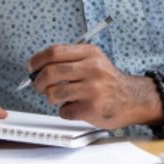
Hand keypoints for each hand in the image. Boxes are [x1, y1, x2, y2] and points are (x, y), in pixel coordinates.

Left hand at [28, 44, 162, 128]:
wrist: (132, 98)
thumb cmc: (108, 80)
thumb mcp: (94, 59)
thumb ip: (70, 59)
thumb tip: (38, 66)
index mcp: (90, 53)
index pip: (55, 52)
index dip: (38, 60)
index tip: (31, 67)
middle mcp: (92, 68)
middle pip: (50, 72)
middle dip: (38, 82)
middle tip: (38, 86)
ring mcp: (92, 89)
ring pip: (53, 93)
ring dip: (51, 97)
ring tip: (61, 97)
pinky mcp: (91, 108)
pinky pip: (64, 111)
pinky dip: (65, 111)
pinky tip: (75, 106)